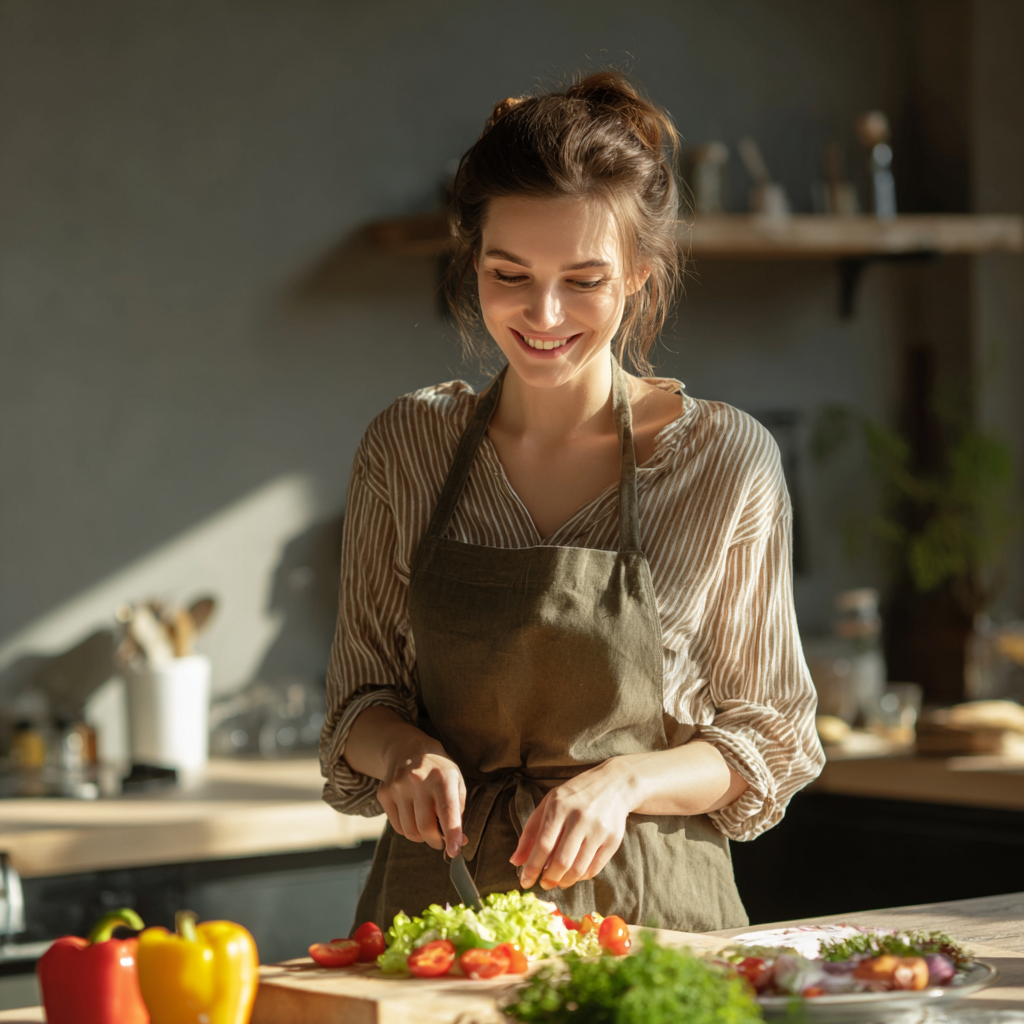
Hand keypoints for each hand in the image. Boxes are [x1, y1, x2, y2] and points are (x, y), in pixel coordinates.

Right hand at [377, 739, 467, 858]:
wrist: (409, 748)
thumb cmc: (439, 770)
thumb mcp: (456, 782)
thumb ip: (459, 812)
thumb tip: (461, 842)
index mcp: (442, 777)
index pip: (447, 811)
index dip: (451, 834)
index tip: (455, 852)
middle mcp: (418, 780)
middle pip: (425, 828)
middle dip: (436, 842)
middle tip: (440, 842)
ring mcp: (398, 786)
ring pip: (409, 831)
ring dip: (421, 837)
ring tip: (427, 826)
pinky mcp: (384, 793)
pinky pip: (397, 826)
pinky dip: (408, 829)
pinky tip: (413, 816)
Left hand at [509, 759, 636, 890]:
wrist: (613, 784)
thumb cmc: (574, 796)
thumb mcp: (548, 804)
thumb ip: (530, 832)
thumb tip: (515, 862)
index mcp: (559, 807)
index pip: (543, 845)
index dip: (532, 868)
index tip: (525, 882)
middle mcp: (579, 818)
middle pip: (561, 861)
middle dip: (549, 879)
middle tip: (544, 883)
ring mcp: (598, 830)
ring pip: (578, 869)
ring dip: (564, 881)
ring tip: (558, 880)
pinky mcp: (613, 840)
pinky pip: (594, 869)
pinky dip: (580, 877)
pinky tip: (574, 873)